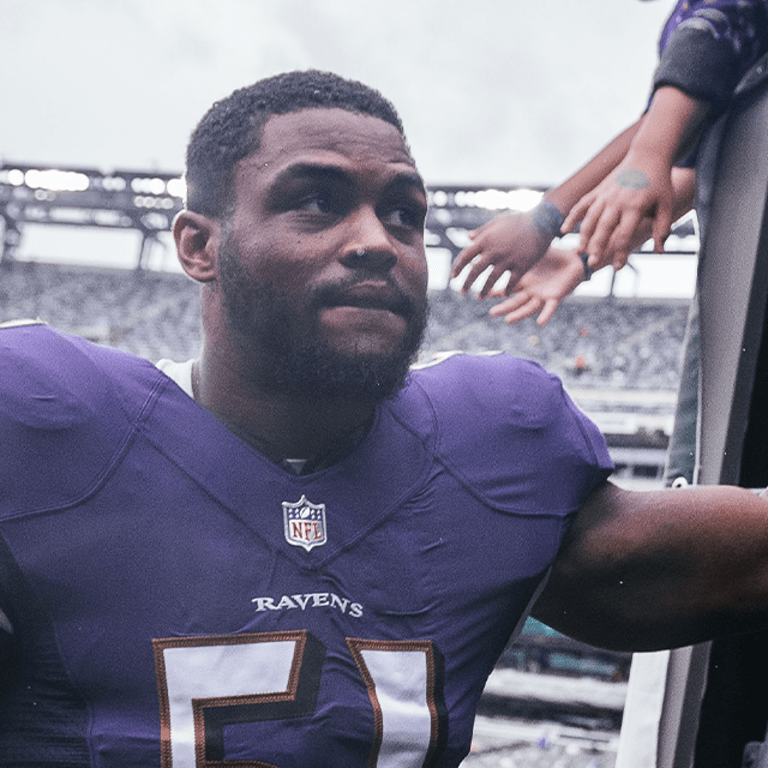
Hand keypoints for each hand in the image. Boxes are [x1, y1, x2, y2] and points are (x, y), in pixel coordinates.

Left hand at [450, 211, 551, 297]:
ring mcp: (508, 259)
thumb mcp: (498, 222)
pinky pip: (511, 282)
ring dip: (483, 290)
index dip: (457, 267)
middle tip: (462, 291)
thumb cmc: (519, 220)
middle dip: (466, 283)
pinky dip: (506, 290)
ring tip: (479, 297)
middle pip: (475, 271)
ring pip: (491, 280)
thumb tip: (468, 237)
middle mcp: (494, 250)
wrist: (543, 220)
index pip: (465, 256)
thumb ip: (482, 231)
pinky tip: (504, 294)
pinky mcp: (522, 265)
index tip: (453, 277)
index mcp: (485, 239)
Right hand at [488, 247, 585, 325]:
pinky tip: (539, 323)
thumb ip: (513, 247)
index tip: (479, 293)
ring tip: (507, 321)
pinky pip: (551, 307)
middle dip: (503, 308)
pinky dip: (545, 315)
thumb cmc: (554, 256)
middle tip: (490, 313)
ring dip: (519, 315)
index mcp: (525, 281)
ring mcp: (543, 295)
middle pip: (514, 301)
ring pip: (529, 308)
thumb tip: (498, 239)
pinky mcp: (556, 296)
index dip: (493, 291)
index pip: (506, 288)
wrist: (575, 259)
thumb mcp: (531, 251)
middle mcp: (532, 291)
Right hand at [562, 151, 673, 270]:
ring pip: (590, 219)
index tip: (617, 268)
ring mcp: (605, 196)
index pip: (625, 234)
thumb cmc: (659, 183)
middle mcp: (617, 202)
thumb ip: (663, 229)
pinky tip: (564, 231)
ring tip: (579, 252)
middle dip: (597, 247)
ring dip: (583, 236)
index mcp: (635, 207)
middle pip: (604, 228)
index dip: (620, 252)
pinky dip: (571, 217)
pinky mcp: (598, 191)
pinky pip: (582, 205)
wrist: (648, 155)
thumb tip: (659, 252)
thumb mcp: (666, 204)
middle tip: (591, 264)